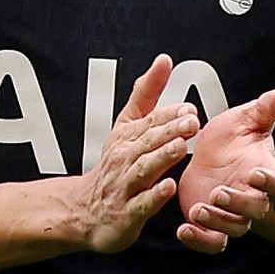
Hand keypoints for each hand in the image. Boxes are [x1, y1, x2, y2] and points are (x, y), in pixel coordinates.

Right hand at [62, 58, 203, 255]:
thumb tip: (163, 60)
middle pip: (148, 142)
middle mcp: (125, 159)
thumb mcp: (126, 126)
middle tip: (191, 123)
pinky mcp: (127, 213)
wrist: (83, 210)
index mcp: (128, 138)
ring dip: (161, 158)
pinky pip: (141, 204)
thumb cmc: (113, 167)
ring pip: (143, 169)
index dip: (169, 115)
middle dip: (168, 131)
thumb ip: (146, 94)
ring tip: (180, 147)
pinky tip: (168, 187)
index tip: (188, 109)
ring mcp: (125, 187)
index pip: (150, 122)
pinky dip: (153, 196)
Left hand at [172, 88, 274, 251]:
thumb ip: (264, 110)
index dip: (270, 180)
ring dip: (217, 222)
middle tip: (219, 193)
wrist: (214, 158)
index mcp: (264, 172)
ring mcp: (232, 213)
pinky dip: (200, 240)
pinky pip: (212, 241)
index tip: (255, 173)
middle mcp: (251, 196)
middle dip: (239, 204)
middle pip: (255, 209)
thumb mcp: (245, 121)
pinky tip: (183, 230)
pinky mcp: (212, 224)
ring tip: (198, 210)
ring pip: (234, 228)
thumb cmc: (233, 140)